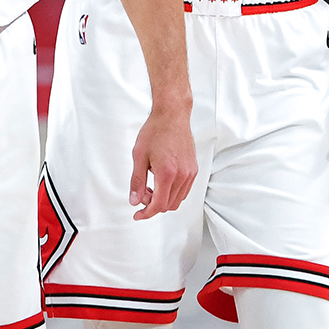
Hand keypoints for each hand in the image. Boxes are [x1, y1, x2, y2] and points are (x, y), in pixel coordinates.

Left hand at [128, 104, 196, 220]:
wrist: (172, 115)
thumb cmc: (155, 131)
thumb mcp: (139, 155)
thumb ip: (137, 181)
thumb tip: (135, 201)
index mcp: (167, 173)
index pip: (159, 205)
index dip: (146, 213)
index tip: (138, 214)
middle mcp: (182, 176)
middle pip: (169, 205)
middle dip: (153, 205)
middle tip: (141, 194)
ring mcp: (190, 173)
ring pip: (178, 200)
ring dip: (163, 199)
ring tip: (151, 185)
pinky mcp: (194, 169)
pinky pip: (184, 190)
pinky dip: (172, 192)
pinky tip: (162, 181)